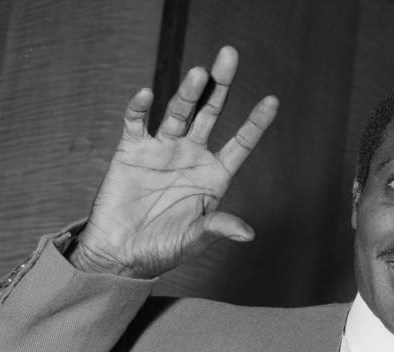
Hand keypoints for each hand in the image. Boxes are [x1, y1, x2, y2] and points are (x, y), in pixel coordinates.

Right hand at [71, 46, 277, 277]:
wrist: (121, 253)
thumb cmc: (163, 249)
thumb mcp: (195, 240)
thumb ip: (219, 228)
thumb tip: (248, 234)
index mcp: (213, 176)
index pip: (240, 143)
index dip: (255, 123)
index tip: (272, 100)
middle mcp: (192, 156)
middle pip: (211, 114)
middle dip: (220, 86)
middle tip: (230, 56)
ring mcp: (163, 150)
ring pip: (178, 113)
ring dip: (188, 93)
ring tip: (199, 74)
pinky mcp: (132, 150)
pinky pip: (137, 123)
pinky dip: (140, 108)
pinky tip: (148, 95)